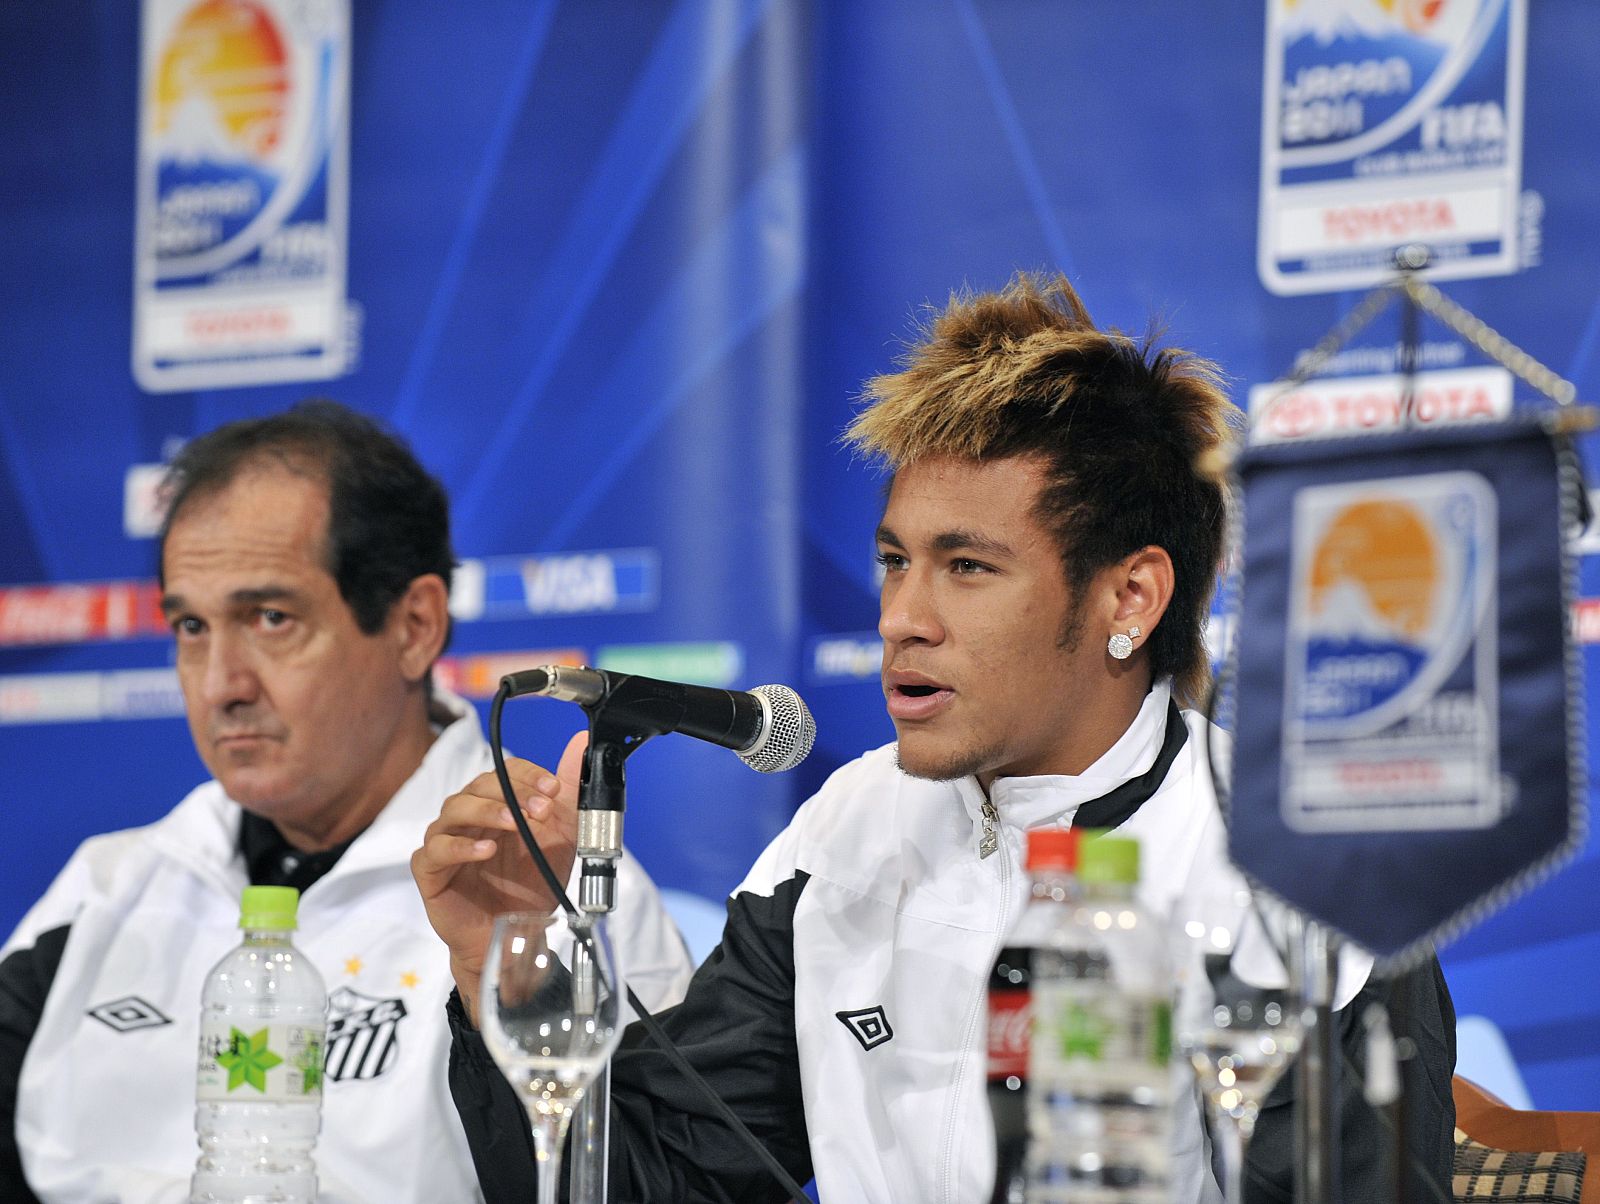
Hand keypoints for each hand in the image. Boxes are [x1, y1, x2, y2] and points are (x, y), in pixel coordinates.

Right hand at [411, 731, 585, 1021]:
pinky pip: (435, 851)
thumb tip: (580, 742)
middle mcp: (466, 818)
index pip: (503, 772)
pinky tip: (485, 850)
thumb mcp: (560, 835)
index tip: (554, 788)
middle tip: (541, 809)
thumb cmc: (530, 884)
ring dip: (486, 812)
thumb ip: (568, 791)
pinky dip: (460, 847)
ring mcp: (444, 843)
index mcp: (494, 805)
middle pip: (477, 787)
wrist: (516, 936)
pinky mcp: (430, 873)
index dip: (527, 775)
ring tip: (514, 823)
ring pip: (453, 811)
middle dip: (512, 793)